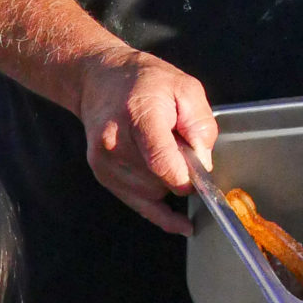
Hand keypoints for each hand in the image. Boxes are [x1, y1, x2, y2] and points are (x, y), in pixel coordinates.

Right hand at [74, 48, 217, 233]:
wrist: (99, 79)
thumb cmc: (145, 80)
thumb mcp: (186, 88)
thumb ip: (200, 125)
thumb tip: (203, 163)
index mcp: (138, 117)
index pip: (162, 162)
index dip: (187, 176)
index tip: (201, 175)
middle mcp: (115, 143)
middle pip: (159, 181)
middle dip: (179, 173)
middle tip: (179, 148)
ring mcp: (104, 162)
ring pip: (150, 194)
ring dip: (167, 183)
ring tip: (162, 153)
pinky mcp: (102, 175)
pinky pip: (137, 204)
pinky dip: (160, 213)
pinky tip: (181, 223)